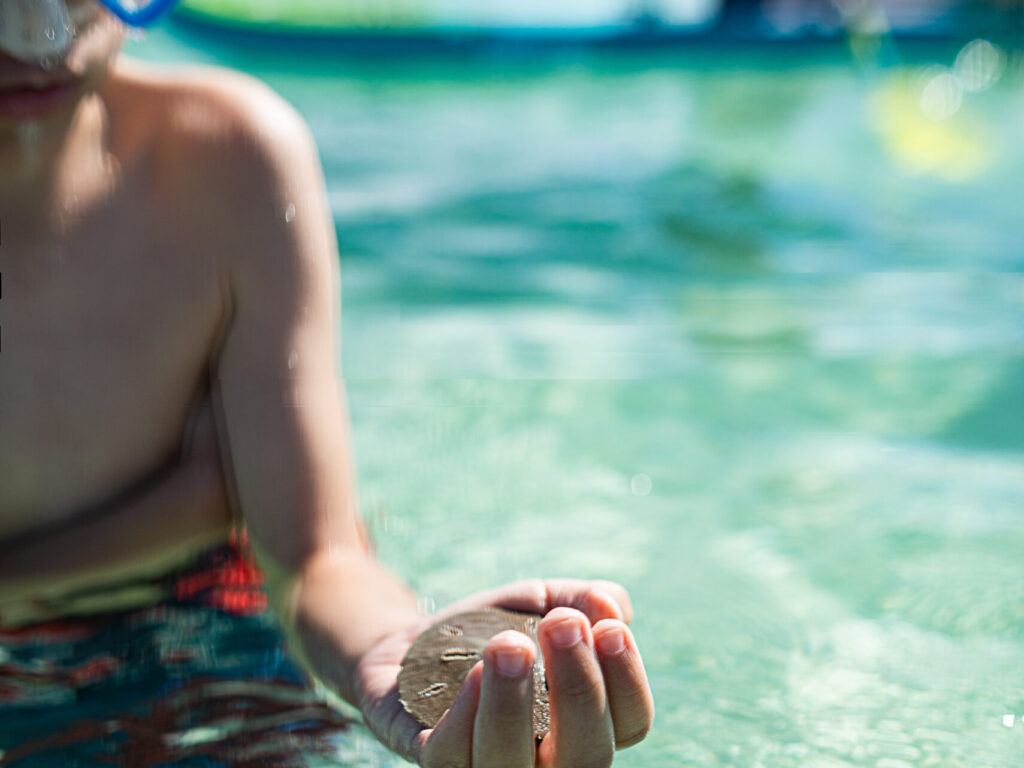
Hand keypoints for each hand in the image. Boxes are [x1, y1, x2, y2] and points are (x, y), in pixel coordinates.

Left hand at [354, 579, 653, 766]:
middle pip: (586, 756)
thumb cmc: (495, 626)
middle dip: (579, 690)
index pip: (631, 723)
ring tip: (510, 644)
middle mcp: (548, 759)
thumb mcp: (542, 600)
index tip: (610, 628)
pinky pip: (451, 760)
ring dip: (515, 704)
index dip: (628, 681)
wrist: (418, 641)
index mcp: (586, 720)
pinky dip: (465, 717)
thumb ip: (583, 599)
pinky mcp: (436, 761)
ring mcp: (490, 767)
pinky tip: (473, 672)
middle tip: (561, 625)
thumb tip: (611, 607)